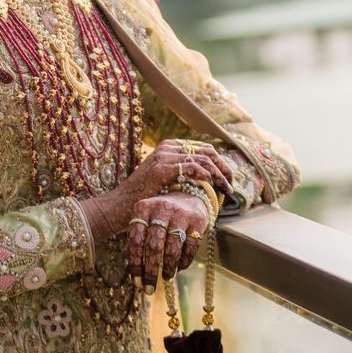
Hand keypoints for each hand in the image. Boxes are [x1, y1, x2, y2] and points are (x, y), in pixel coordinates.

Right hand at [81, 139, 231, 241]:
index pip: (204, 148)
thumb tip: (209, 178)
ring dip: (219, 174)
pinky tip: (211, 187)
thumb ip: (182, 173)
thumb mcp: (166, 179)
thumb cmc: (144, 197)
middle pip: (207, 151)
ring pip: (203, 158)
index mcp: (170, 147)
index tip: (229, 178)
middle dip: (224, 167)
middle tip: (231, 185)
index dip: (220, 162)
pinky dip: (206, 176)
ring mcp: (164, 156)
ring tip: (226, 190)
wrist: (121, 205)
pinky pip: (192, 167)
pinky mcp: (162, 169)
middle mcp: (168, 147)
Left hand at [125, 192, 209, 290]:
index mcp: (143, 208)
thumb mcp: (144, 220)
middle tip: (149, 287)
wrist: (188, 196)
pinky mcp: (198, 221)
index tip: (136, 281)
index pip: (135, 239)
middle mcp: (161, 208)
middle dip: (150, 271)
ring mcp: (181, 214)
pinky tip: (179, 268)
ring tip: (166, 277)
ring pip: (172, 248)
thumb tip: (124, 272)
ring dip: (168, 268)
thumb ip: (135, 242)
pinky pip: (190, 248)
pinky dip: (184, 262)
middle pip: (154, 246)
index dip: (135, 263)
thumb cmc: (160, 216)